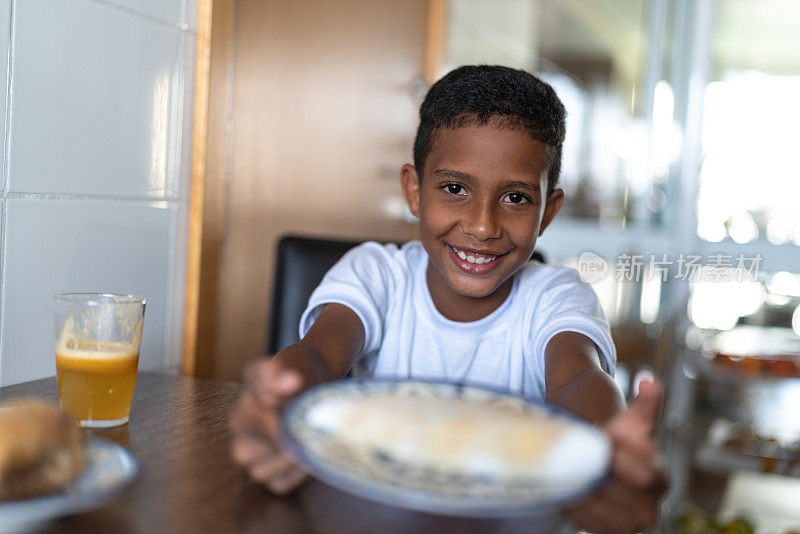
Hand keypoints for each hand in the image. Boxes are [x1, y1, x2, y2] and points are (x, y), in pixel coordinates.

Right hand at [229, 358, 307, 494]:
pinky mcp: (270, 475)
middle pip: (261, 458)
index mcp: (240, 416)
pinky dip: (297, 474)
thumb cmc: (296, 371)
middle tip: (311, 428)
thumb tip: (288, 382)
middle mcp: (241, 441)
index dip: (287, 425)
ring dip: (294, 460)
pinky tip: (307, 452)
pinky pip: (281, 484)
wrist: (312, 379)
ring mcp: (254, 461)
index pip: (265, 431)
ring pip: (269, 474)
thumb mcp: (286, 361)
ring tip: (310, 437)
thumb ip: (279, 370)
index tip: (304, 416)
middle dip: (289, 444)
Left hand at [567, 379, 666, 533]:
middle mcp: (650, 508)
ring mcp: (629, 524)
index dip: (619, 455)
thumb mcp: (628, 420)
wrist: (598, 458)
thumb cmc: (614, 435)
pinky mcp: (607, 532)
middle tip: (581, 450)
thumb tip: (649, 380)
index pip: (644, 474)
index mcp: (660, 479)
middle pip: (618, 492)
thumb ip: (644, 405)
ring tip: (575, 464)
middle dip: (597, 468)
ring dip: (582, 483)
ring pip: (597, 506)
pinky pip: (585, 519)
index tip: (603, 438)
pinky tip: (572, 482)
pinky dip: (575, 500)